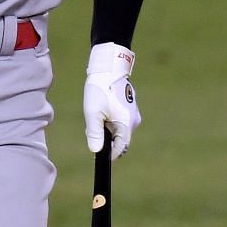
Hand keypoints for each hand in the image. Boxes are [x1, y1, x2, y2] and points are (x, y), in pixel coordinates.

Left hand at [83, 42, 140, 158]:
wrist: (109, 70)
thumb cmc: (100, 90)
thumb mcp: (93, 113)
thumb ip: (95, 133)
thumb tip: (96, 151)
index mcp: (126, 124)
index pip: (120, 148)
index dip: (110, 154)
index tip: (99, 156)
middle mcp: (133, 121)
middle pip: (120, 140)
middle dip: (107, 140)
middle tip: (92, 131)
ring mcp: (133, 115)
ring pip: (120, 131)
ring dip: (108, 130)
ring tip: (96, 118)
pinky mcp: (131, 110)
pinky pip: (121, 122)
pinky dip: (111, 122)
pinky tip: (102, 112)